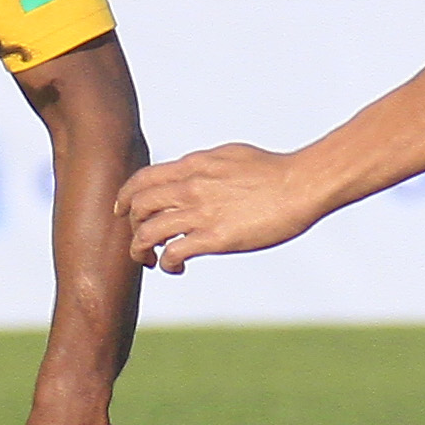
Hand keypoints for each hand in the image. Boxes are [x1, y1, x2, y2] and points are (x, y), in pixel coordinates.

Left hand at [118, 142, 322, 273]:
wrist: (301, 184)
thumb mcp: (229, 155)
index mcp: (193, 166)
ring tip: (152, 261)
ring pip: (147, 233)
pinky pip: (173, 253)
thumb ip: (204, 166)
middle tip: (143, 241)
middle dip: (133, 227)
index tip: (123, 212)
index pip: (142, 179)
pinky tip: (177, 269)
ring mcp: (201, 213)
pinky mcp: (215, 238)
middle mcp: (190, 187)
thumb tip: (193, 172)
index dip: (125, 197)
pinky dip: (166, 265)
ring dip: (141, 251)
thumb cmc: (273, 170)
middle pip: (139, 207)